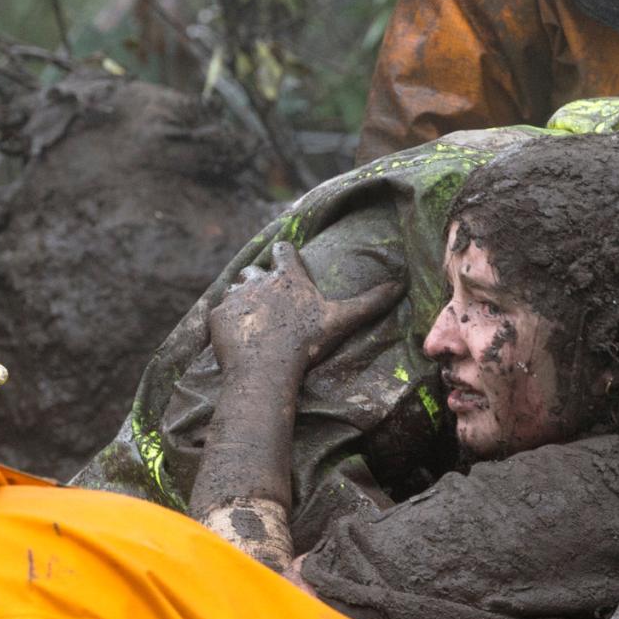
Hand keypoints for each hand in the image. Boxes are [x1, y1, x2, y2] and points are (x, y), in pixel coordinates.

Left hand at [208, 241, 402, 371]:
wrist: (266, 368)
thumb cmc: (306, 342)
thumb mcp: (341, 320)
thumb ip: (370, 303)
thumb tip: (400, 286)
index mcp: (288, 277)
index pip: (283, 251)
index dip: (284, 254)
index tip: (286, 261)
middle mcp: (259, 281)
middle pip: (253, 270)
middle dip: (257, 280)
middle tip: (267, 302)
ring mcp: (236, 298)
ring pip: (234, 289)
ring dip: (241, 299)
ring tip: (251, 319)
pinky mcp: (218, 316)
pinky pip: (220, 314)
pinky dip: (228, 322)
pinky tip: (238, 337)